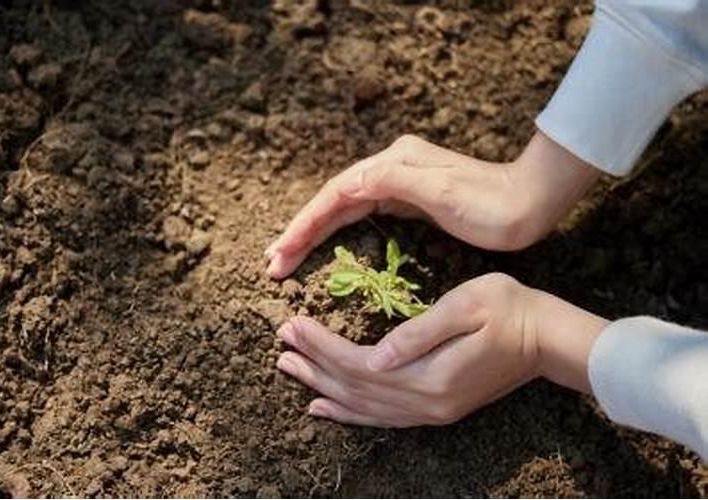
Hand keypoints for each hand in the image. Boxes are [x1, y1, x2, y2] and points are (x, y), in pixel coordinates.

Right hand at [265, 131, 599, 278]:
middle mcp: (389, 168)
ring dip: (314, 233)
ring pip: (344, 208)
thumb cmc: (491, 204)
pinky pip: (361, 214)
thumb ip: (393, 182)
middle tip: (273, 262)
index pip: (336, 195)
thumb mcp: (442, 192)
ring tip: (287, 256)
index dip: (305, 224)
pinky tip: (325, 243)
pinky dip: (338, 231)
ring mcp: (398, 183)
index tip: (281, 254)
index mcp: (392, 164)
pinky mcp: (408, 200)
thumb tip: (347, 183)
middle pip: (333, 201)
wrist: (530, 203)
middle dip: (301, 231)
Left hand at [276, 273, 608, 426]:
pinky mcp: (435, 409)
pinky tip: (324, 406)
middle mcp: (425, 402)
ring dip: (323, 387)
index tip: (293, 323)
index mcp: (429, 374)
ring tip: (290, 369)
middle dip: (314, 363)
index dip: (322, 346)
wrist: (546, 340)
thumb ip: (419, 334)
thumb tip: (376, 356)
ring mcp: (430, 411)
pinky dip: (348, 413)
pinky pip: (381, 418)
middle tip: (282, 342)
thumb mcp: (466, 306)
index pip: (358, 363)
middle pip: (353, 387)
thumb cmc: (509, 309)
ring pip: (362, 406)